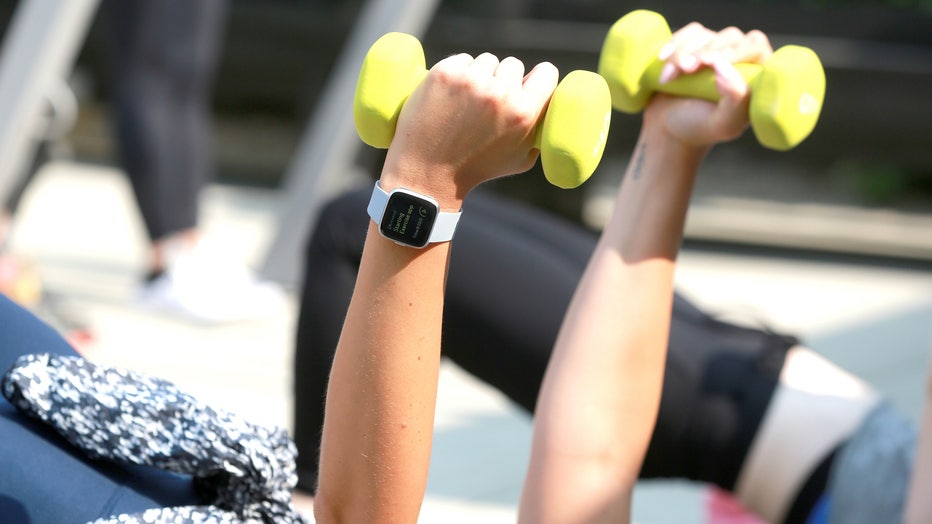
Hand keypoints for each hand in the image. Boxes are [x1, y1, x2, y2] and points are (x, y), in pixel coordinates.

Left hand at [380, 53, 558, 208]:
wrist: (426, 171)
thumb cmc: (476, 168)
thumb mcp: (520, 159)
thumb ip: (538, 130)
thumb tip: (549, 106)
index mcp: (524, 113)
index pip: (547, 72)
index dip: (539, 77)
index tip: (529, 82)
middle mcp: (500, 93)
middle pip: (513, 65)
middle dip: (503, 80)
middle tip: (487, 104)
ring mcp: (471, 80)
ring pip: (486, 61)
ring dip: (480, 75)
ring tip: (466, 104)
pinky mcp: (445, 73)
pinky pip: (462, 59)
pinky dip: (458, 72)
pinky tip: (450, 96)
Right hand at [646, 23, 773, 148]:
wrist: (666, 128)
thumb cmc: (699, 129)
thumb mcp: (722, 124)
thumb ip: (735, 100)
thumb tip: (723, 65)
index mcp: (755, 76)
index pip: (756, 46)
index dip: (737, 49)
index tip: (712, 63)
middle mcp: (740, 59)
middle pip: (729, 37)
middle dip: (704, 51)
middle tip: (687, 69)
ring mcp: (716, 49)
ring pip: (705, 34)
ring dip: (683, 52)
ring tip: (669, 77)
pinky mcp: (695, 45)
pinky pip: (688, 33)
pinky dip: (673, 44)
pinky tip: (663, 60)